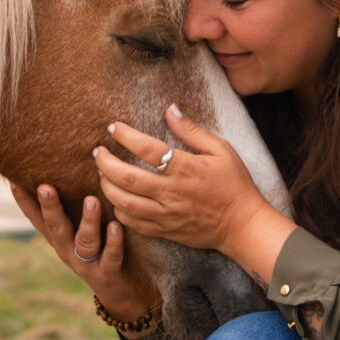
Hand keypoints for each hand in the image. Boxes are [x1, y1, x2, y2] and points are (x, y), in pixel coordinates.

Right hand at [9, 183, 148, 322]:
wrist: (118, 296)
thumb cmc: (99, 254)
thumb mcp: (81, 233)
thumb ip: (72, 211)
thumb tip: (68, 176)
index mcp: (60, 240)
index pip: (38, 220)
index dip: (25, 203)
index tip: (13, 181)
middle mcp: (69, 251)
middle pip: (56, 228)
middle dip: (50, 207)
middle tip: (45, 186)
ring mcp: (87, 264)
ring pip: (85, 241)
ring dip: (88, 220)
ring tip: (91, 200)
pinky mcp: (108, 274)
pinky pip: (111, 257)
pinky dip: (113, 242)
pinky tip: (116, 226)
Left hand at [93, 104, 270, 258]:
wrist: (242, 225)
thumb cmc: (234, 184)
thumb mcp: (221, 150)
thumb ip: (192, 131)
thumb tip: (170, 109)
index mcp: (185, 168)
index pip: (147, 149)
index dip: (125, 136)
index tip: (113, 128)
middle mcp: (171, 192)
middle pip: (126, 177)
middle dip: (104, 162)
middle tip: (98, 152)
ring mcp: (166, 214)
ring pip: (123, 202)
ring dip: (106, 186)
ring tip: (102, 173)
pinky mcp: (164, 230)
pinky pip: (132, 222)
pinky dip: (118, 209)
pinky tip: (116, 198)